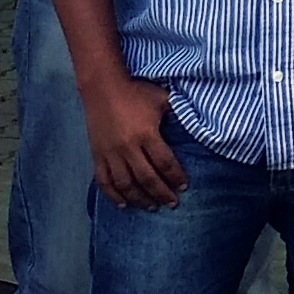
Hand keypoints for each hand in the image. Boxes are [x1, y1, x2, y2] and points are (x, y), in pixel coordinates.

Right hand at [82, 75, 184, 209]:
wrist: (102, 86)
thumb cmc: (136, 91)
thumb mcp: (162, 98)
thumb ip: (178, 112)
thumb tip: (197, 122)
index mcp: (146, 134)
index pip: (164, 162)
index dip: (175, 177)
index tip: (183, 187)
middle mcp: (128, 147)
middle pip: (147, 178)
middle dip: (161, 193)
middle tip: (172, 204)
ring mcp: (110, 153)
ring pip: (126, 184)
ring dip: (140, 199)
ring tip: (152, 207)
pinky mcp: (97, 155)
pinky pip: (104, 181)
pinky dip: (113, 196)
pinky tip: (123, 205)